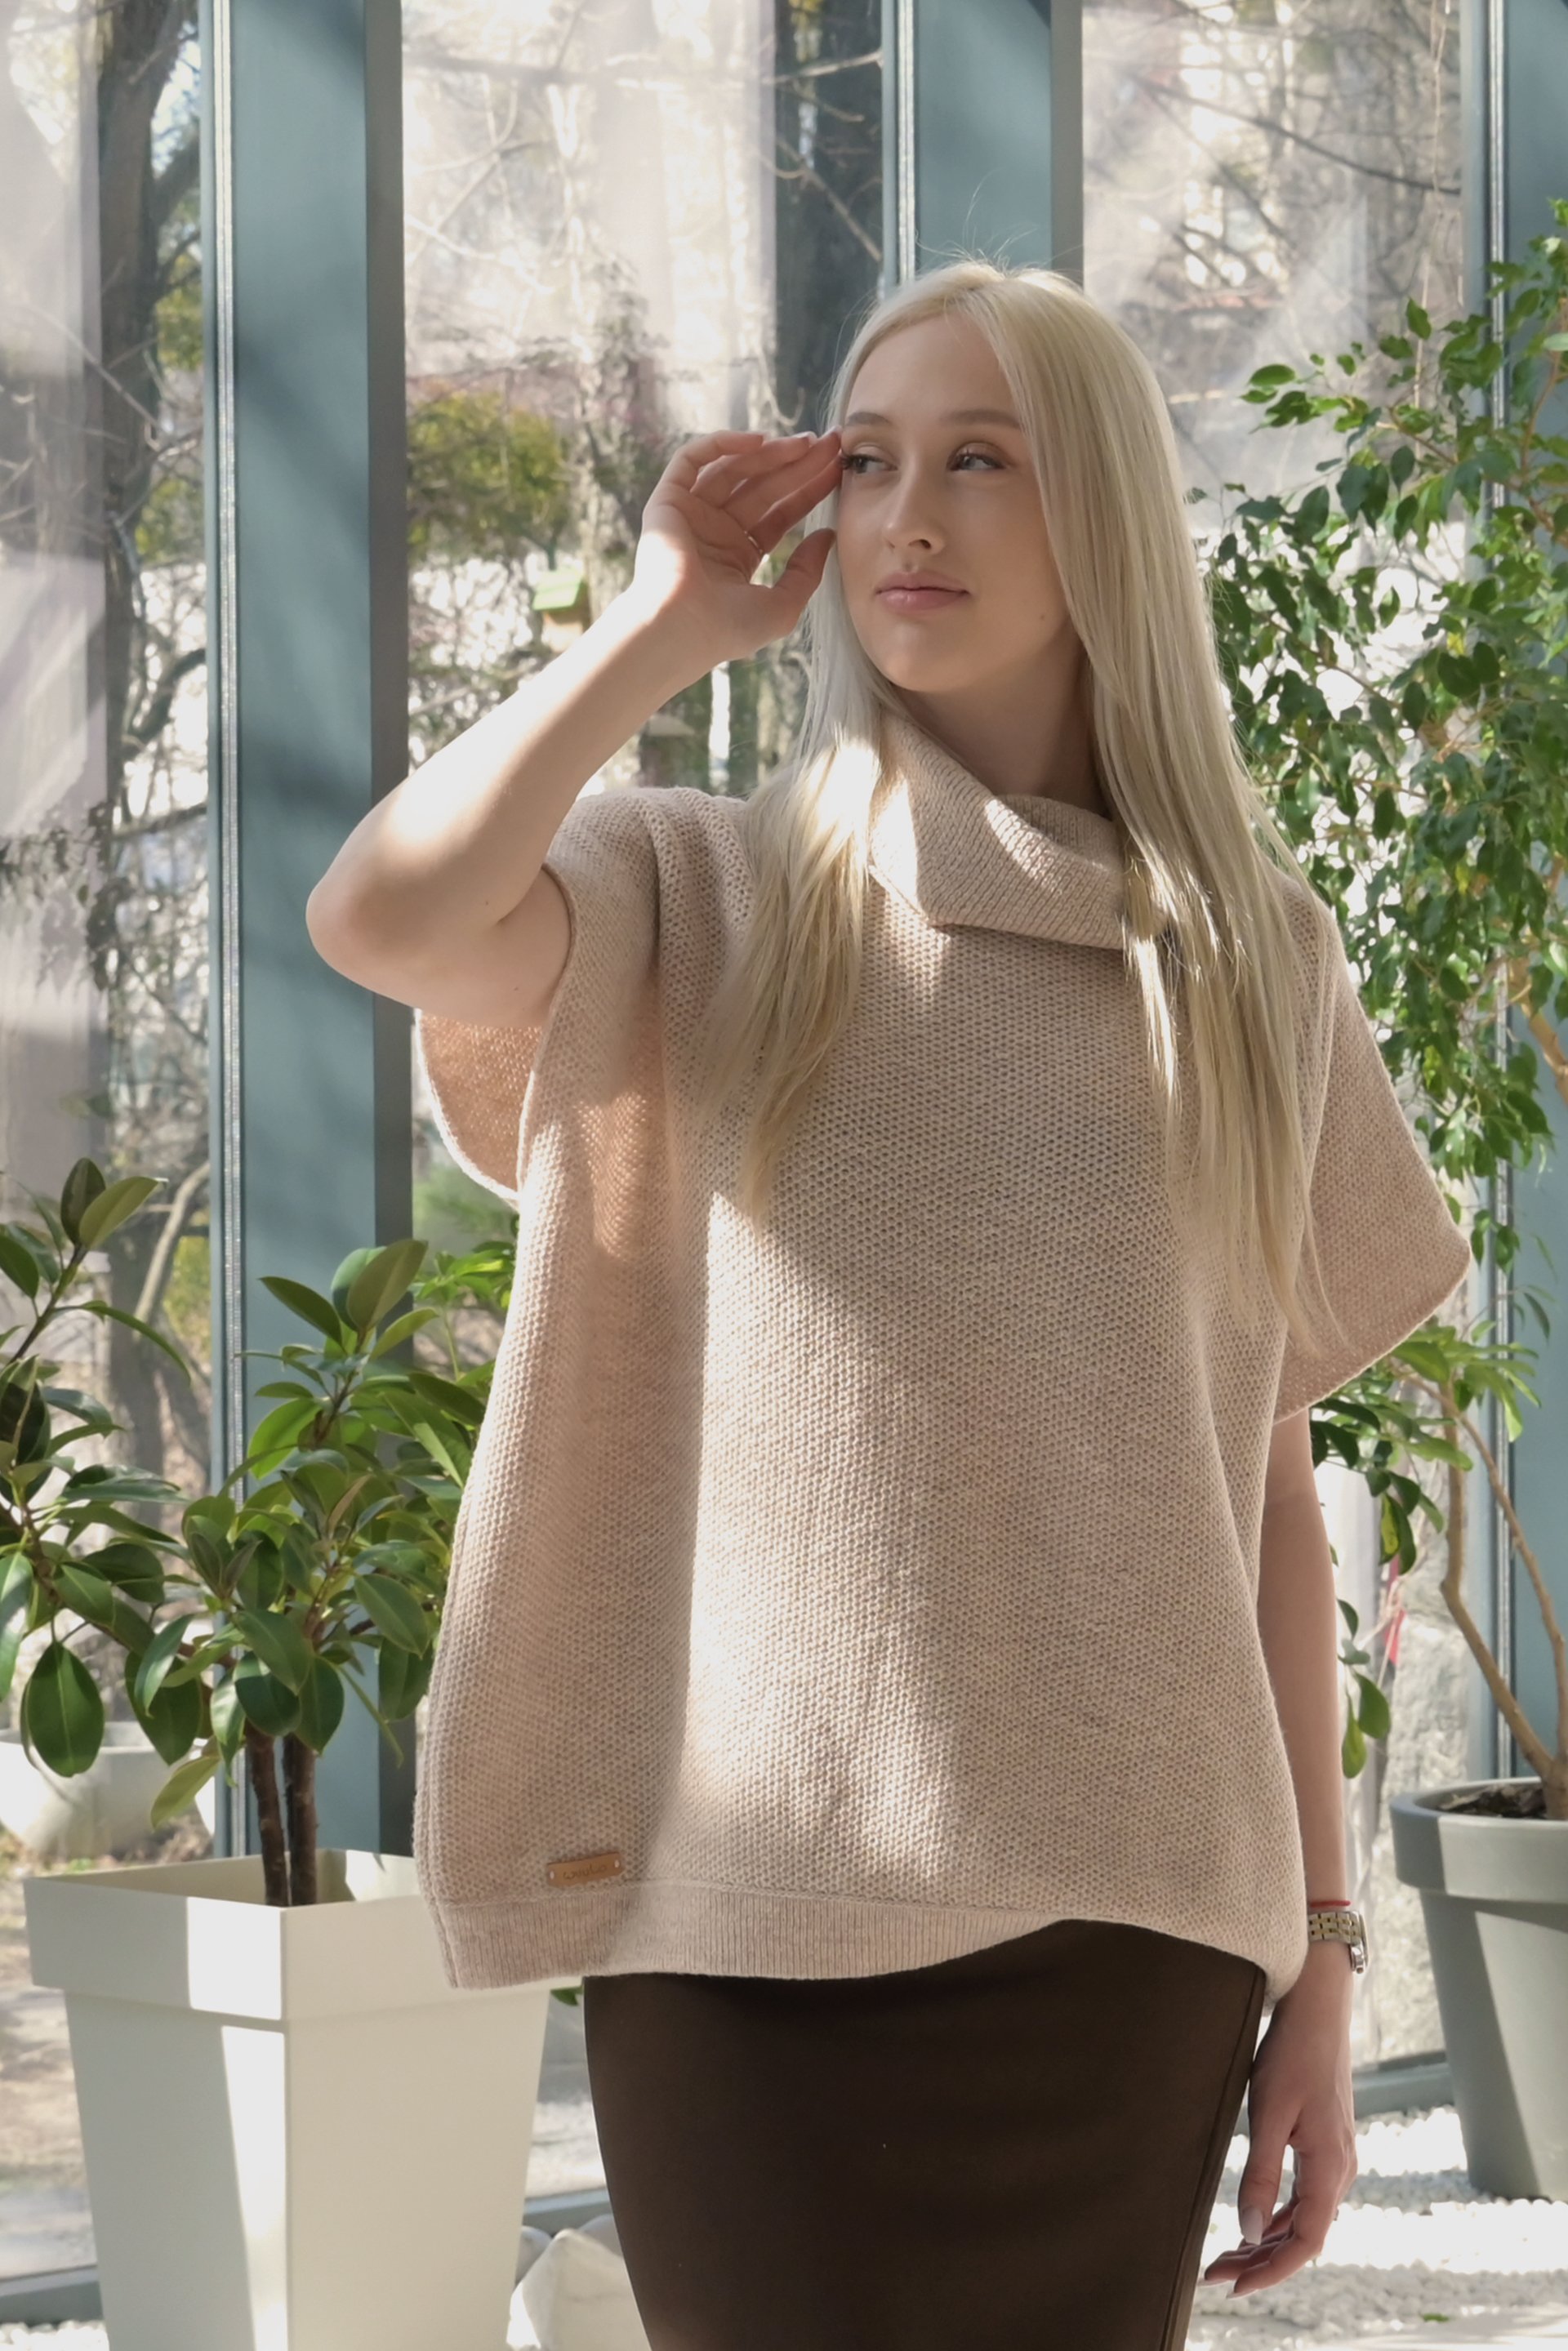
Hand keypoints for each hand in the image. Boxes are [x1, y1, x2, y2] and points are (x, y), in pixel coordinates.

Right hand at [626, 427, 842, 667]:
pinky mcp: (668, 501)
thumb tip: (827, 535)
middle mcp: (716, 530)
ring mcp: (692, 514)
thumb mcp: (783, 606)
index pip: (781, 513)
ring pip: (734, 469)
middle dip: (798, 463)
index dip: (810, 488)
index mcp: (740, 554)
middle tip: (831, 443)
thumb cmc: (729, 628)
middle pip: (764, 486)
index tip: (838, 467)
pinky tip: (758, 441)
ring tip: (806, 443)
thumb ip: (807, 571)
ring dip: (771, 452)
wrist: (682, 629)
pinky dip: (722, 444)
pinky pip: (692, 460)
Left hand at [1201, 1947, 1357, 2299]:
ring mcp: (1336, 2159)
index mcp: (1330, 2169)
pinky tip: (1254, 2222)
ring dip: (1268, 2241)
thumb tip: (1249, 2231)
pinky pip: (1306, 2197)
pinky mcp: (1326, 2146)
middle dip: (1261, 2262)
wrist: (1317, 2011)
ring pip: (1304, 2219)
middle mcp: (1340, 2171)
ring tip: (1226, 2255)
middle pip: (1303, 2236)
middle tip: (1214, 2274)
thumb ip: (1261, 2175)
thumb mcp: (1269, 2114)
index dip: (1271, 2272)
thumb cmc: (1291, 2055)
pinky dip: (1279, 2217)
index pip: (1305, 2243)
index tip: (1234, 2286)